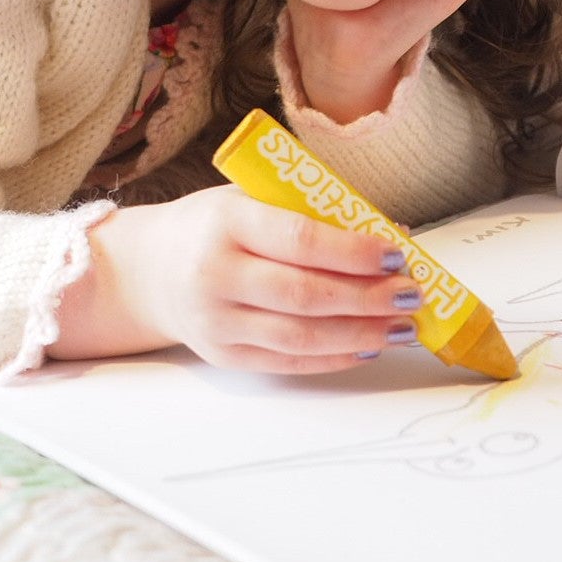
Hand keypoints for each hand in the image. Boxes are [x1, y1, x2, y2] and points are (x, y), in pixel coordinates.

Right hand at [52, 186, 424, 372]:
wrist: (149, 269)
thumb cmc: (217, 226)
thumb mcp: (255, 199)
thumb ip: (318, 211)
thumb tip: (393, 232)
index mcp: (227, 222)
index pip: (300, 239)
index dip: (353, 251)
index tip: (396, 254)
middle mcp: (216, 274)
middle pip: (305, 294)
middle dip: (368, 297)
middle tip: (411, 294)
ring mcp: (217, 322)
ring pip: (300, 336)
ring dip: (361, 334)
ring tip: (402, 327)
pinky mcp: (224, 356)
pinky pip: (288, 362)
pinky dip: (334, 357)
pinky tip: (368, 345)